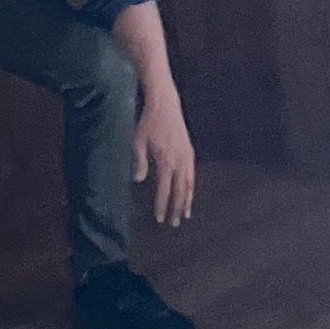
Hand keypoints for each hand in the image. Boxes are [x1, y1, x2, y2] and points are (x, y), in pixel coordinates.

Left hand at [133, 93, 194, 226]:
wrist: (165, 105)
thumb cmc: (149, 122)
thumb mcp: (138, 141)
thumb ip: (139, 161)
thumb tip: (137, 180)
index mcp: (166, 161)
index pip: (164, 189)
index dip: (162, 205)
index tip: (159, 218)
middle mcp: (179, 161)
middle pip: (179, 191)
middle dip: (176, 208)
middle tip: (174, 223)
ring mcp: (187, 156)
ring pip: (189, 184)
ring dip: (187, 200)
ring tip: (185, 214)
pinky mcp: (190, 151)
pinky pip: (192, 174)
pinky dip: (191, 187)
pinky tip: (189, 193)